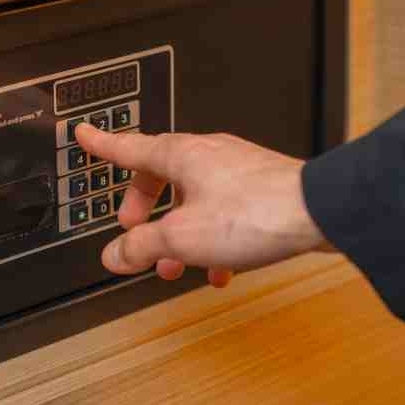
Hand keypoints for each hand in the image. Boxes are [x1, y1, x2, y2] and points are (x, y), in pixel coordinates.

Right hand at [73, 125, 331, 286]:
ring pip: (194, 198)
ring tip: (176, 267)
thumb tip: (115, 254)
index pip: (130, 147)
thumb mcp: (182, 237)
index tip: (85, 134)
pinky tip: (222, 270)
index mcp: (182, 155)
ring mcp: (238, 169)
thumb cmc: (256, 212)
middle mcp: (209, 154)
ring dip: (179, 234)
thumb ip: (142, 246)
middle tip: (132, 230)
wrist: (319, 212)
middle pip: (161, 175)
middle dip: (143, 208)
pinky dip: (213, 240)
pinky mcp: (262, 188)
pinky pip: (225, 211)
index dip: (103, 145)